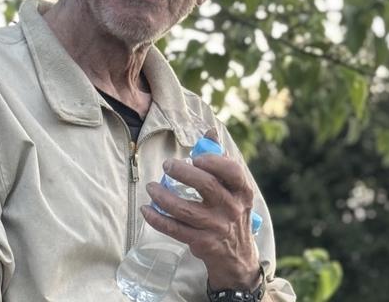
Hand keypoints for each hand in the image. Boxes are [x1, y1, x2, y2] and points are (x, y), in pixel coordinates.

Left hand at [141, 149, 259, 290]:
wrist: (237, 256)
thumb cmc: (231, 210)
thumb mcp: (234, 188)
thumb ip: (221, 159)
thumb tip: (210, 132)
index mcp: (242, 191)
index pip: (232, 171)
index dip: (213, 161)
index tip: (195, 157)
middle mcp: (232, 209)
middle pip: (207, 186)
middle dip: (183, 172)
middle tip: (166, 165)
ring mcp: (217, 227)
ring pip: (185, 210)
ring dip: (163, 197)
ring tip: (151, 187)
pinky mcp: (202, 243)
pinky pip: (175, 229)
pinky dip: (157, 218)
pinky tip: (146, 209)